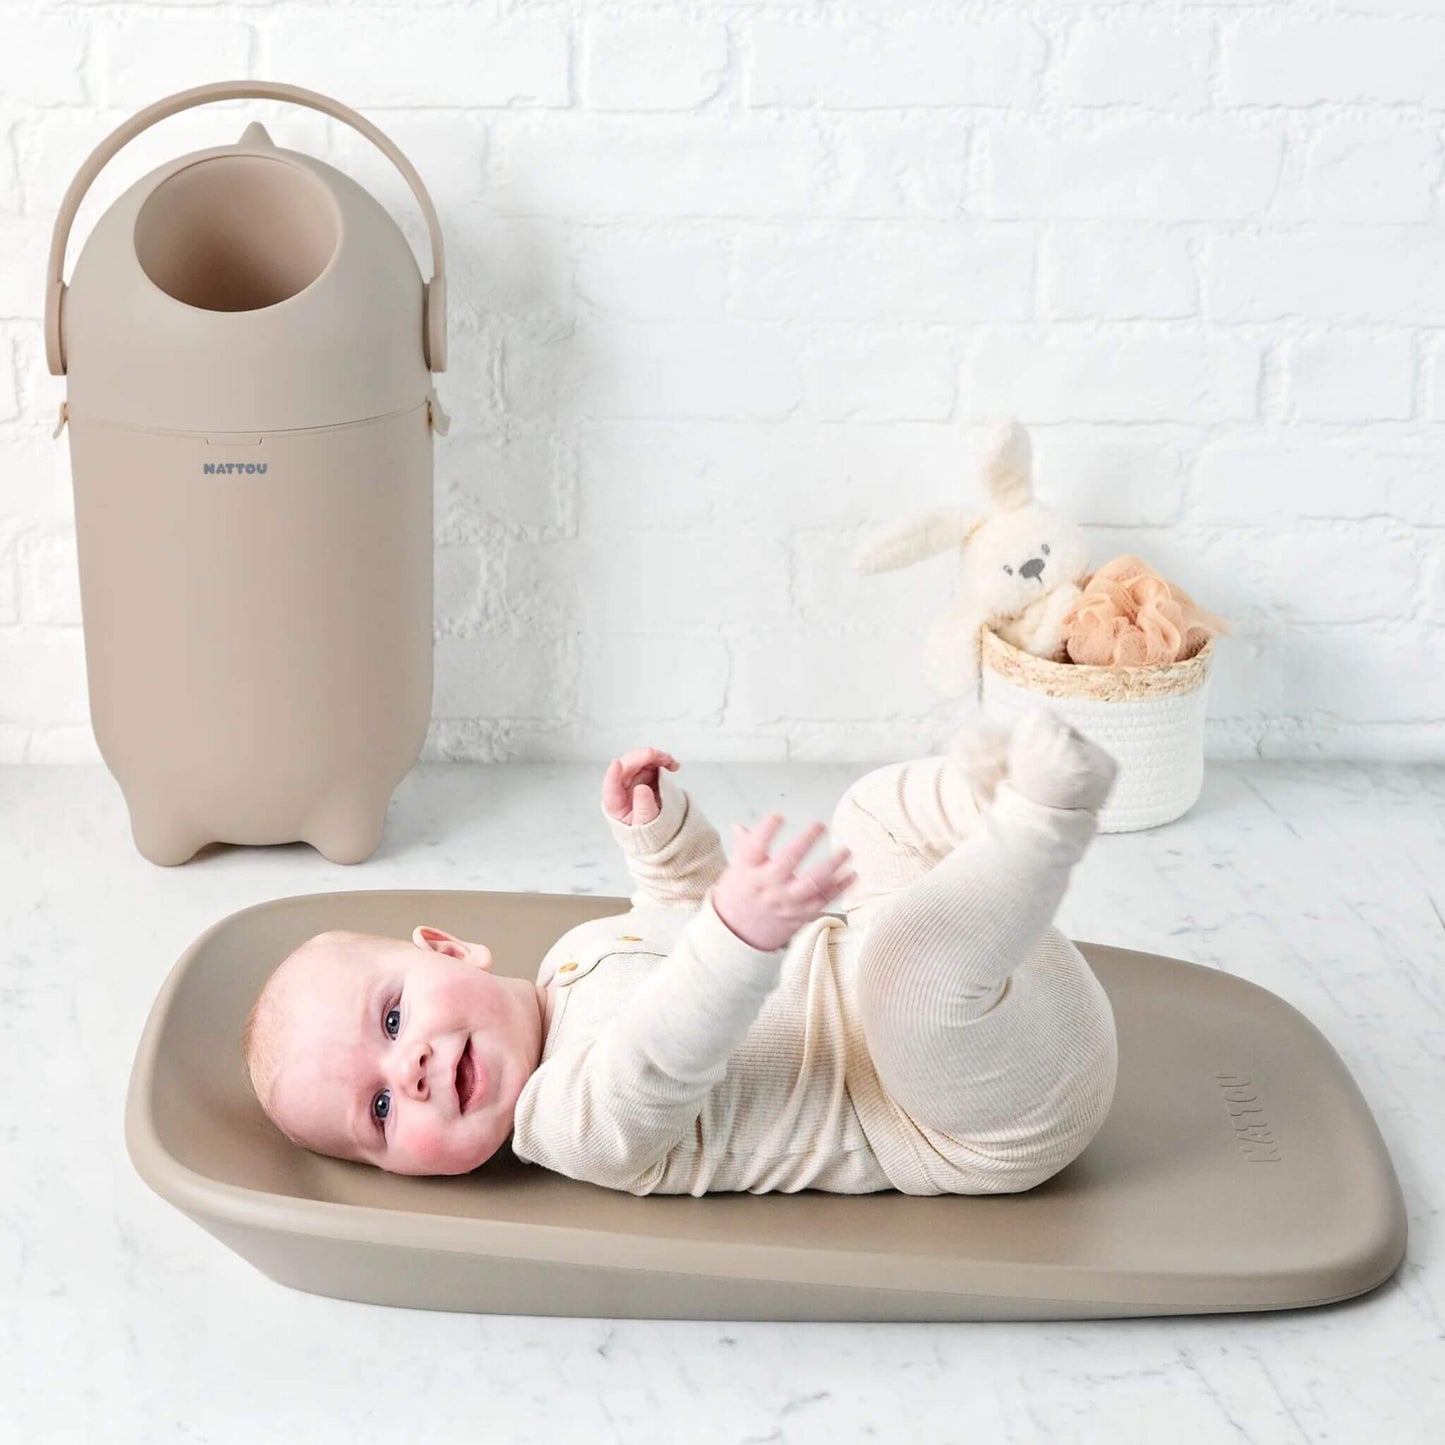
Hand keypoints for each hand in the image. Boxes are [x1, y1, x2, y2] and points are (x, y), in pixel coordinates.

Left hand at [602, 747, 678, 824]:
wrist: (655, 828)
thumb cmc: (645, 830)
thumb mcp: (646, 824)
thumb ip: (644, 808)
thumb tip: (642, 788)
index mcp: (615, 804)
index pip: (611, 787)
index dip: (613, 774)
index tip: (617, 764)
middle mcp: (620, 788)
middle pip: (626, 767)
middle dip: (642, 758)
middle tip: (660, 757)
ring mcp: (631, 779)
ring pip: (637, 759)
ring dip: (655, 756)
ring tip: (671, 763)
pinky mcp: (642, 774)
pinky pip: (649, 761)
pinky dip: (661, 760)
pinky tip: (672, 765)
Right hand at [712, 816, 855, 951]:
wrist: (739, 933)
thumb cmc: (740, 894)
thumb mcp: (736, 869)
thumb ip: (744, 846)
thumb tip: (739, 826)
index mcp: (748, 870)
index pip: (754, 848)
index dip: (765, 830)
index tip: (778, 816)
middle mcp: (767, 885)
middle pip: (787, 862)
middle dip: (805, 841)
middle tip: (820, 825)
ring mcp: (785, 901)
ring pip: (811, 883)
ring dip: (832, 866)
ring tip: (846, 851)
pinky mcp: (800, 914)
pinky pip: (823, 900)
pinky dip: (840, 888)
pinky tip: (852, 874)